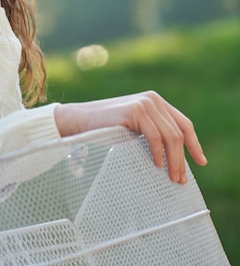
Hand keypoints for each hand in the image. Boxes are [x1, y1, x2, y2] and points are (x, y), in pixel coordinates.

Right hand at [54, 91, 207, 183]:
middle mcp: (153, 99)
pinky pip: (155, 136)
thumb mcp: (132, 130)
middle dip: (183, 158)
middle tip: (180, 179)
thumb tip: (173, 159)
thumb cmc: (102, 129)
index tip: (200, 162)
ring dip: (173, 159)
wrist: (77, 120)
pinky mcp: (135, 110)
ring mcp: (144, 103)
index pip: (183, 123)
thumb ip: (151, 133)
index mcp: (154, 102)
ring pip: (171, 135)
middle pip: (179, 132)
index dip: (194, 144)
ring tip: (171, 176)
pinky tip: (156, 165)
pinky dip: (158, 152)